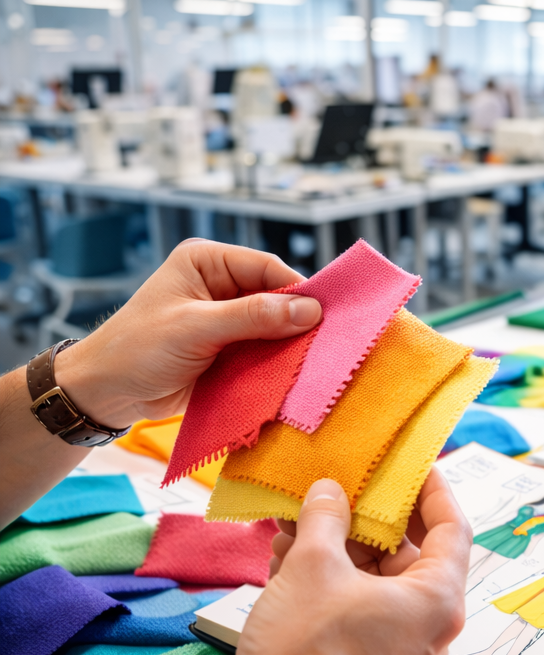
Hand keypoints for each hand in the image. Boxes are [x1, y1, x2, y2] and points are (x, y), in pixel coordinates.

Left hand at [54, 239, 321, 427]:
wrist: (108, 392)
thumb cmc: (138, 350)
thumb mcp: (196, 328)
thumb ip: (252, 317)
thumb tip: (308, 311)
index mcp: (208, 262)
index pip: (267, 268)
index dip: (297, 291)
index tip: (323, 316)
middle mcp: (221, 284)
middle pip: (276, 297)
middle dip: (296, 319)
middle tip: (323, 342)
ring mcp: (227, 318)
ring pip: (275, 326)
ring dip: (289, 344)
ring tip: (311, 359)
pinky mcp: (231, 347)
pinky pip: (266, 350)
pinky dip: (278, 361)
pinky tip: (293, 372)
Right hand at [193, 470, 470, 654]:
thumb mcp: (313, 568)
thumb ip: (327, 520)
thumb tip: (331, 493)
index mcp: (438, 602)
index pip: (453, 529)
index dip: (432, 490)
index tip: (412, 464)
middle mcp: (432, 632)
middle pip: (411, 558)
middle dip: (367, 522)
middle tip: (338, 491)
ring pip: (378, 588)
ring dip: (340, 554)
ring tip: (296, 526)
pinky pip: (361, 618)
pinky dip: (332, 589)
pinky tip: (288, 567)